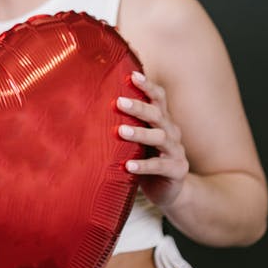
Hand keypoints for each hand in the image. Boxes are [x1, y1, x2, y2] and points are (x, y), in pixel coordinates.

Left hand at [118, 71, 188, 208]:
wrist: (171, 191)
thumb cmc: (147, 160)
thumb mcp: (138, 141)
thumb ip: (126, 126)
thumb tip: (90, 109)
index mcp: (163, 121)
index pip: (159, 98)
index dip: (148, 86)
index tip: (132, 75)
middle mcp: (172, 132)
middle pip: (158, 115)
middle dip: (139, 107)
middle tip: (119, 102)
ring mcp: (176, 151)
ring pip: (160, 137)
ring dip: (140, 133)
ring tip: (120, 131)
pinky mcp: (177, 170)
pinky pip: (160, 166)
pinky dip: (144, 166)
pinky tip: (128, 166)